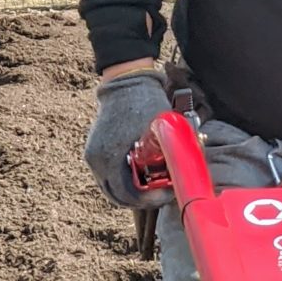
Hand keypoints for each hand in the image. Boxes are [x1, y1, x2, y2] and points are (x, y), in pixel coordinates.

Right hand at [84, 70, 171, 207]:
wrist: (125, 80)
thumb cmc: (144, 102)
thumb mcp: (162, 130)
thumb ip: (172, 153)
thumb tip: (188, 173)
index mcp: (109, 157)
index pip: (127, 194)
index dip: (149, 200)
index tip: (165, 195)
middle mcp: (96, 159)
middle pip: (117, 196)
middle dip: (140, 200)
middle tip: (160, 195)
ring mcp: (93, 154)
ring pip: (111, 187)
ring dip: (131, 191)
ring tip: (152, 187)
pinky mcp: (95, 149)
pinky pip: (109, 175)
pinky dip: (123, 180)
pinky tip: (140, 176)